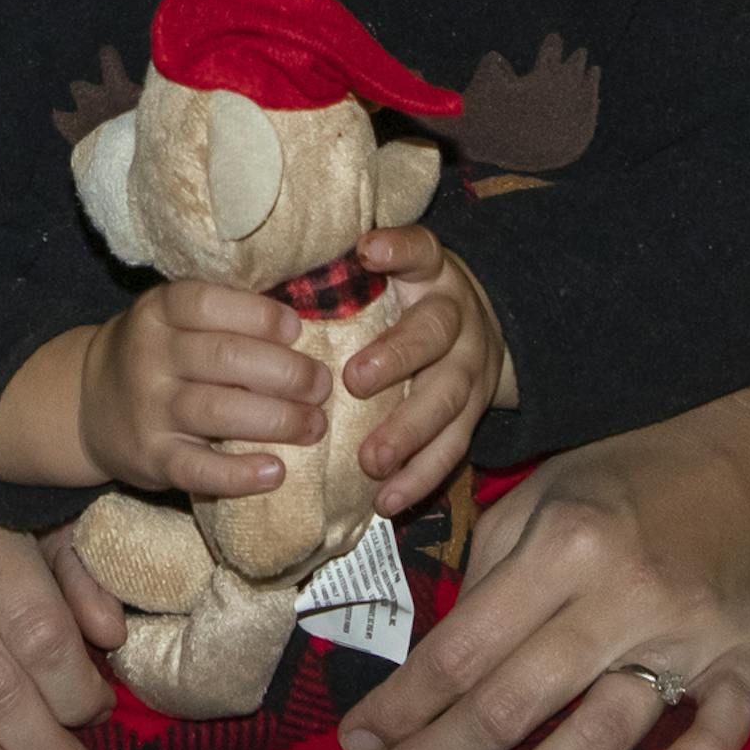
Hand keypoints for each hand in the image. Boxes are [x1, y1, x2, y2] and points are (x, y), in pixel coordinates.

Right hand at [81, 279, 331, 495]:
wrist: (89, 401)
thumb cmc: (158, 352)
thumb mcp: (175, 318)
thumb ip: (225, 315)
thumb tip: (301, 326)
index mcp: (158, 309)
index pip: (209, 303)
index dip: (259, 316)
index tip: (297, 330)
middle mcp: (150, 355)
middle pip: (225, 358)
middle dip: (285, 372)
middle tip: (322, 385)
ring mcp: (149, 409)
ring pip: (218, 412)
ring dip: (277, 419)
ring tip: (315, 425)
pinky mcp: (151, 458)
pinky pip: (198, 469)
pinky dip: (239, 474)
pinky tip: (276, 472)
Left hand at [335, 377, 749, 749]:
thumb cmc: (630, 471)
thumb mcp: (545, 492)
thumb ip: (490, 571)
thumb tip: (445, 662)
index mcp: (567, 542)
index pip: (466, 646)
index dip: (406, 705)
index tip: (360, 739)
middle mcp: (625, 592)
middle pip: (517, 703)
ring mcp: (692, 635)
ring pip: (603, 738)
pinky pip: (712, 743)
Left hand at [342, 227, 509, 515]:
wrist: (479, 327)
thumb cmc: (408, 299)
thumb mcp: (392, 272)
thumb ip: (348, 272)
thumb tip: (271, 279)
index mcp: (431, 272)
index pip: (420, 249)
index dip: (397, 248)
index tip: (367, 250)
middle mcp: (457, 316)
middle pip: (434, 333)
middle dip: (396, 358)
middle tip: (354, 381)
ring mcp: (472, 368)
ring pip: (447, 400)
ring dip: (408, 433)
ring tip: (370, 461)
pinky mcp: (475, 414)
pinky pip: (452, 449)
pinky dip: (419, 478)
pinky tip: (387, 500)